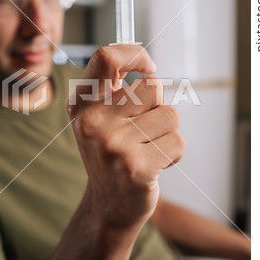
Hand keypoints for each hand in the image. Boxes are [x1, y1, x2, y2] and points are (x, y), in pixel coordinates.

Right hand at [68, 45, 184, 230]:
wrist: (109, 206)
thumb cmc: (112, 154)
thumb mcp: (100, 119)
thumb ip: (114, 90)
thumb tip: (149, 69)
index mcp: (82, 105)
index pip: (106, 58)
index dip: (133, 54)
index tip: (148, 67)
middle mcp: (92, 122)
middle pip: (152, 87)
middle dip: (158, 106)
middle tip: (143, 130)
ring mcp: (112, 145)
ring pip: (170, 115)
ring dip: (167, 132)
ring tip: (148, 149)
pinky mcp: (135, 168)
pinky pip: (177, 142)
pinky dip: (174, 153)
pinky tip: (155, 166)